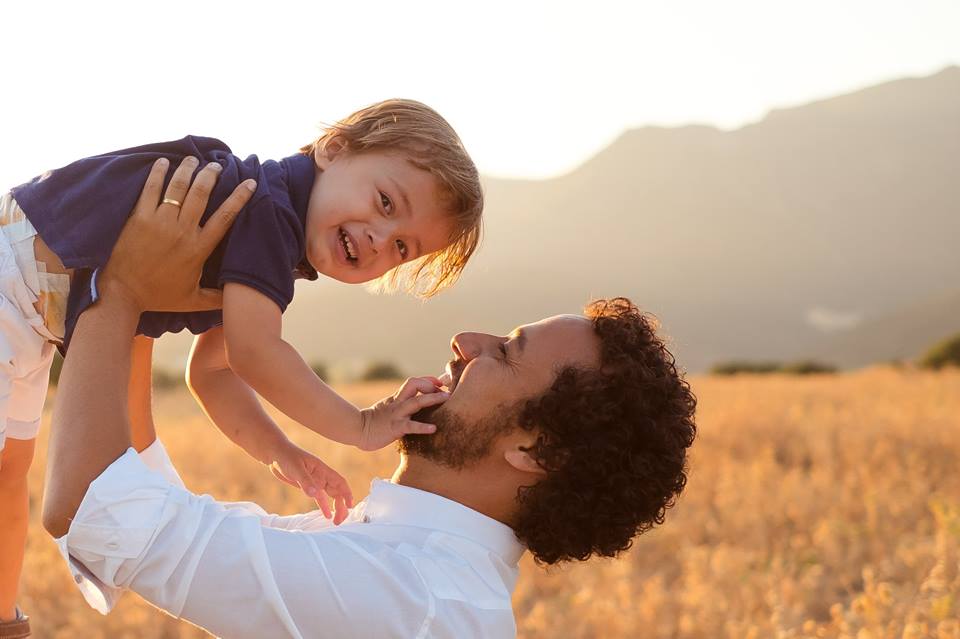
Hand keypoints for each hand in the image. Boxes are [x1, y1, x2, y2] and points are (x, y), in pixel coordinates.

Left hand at [100, 156, 256, 312]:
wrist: (122, 294)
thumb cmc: (159, 297)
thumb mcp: (193, 301)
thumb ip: (217, 298)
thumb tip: (238, 298)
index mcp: (198, 248)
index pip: (225, 217)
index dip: (239, 198)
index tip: (249, 183)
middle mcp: (182, 231)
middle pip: (201, 194)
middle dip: (210, 175)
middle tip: (216, 166)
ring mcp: (159, 222)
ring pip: (177, 187)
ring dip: (187, 169)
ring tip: (193, 159)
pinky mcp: (139, 218)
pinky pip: (150, 189)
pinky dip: (157, 173)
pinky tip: (163, 162)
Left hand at [269, 440, 352, 524]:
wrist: (276, 454)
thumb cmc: (287, 456)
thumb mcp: (296, 468)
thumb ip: (306, 481)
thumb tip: (315, 495)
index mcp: (322, 470)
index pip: (340, 482)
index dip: (347, 494)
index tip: (350, 505)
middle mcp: (321, 476)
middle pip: (337, 492)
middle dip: (341, 506)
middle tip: (339, 520)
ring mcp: (315, 482)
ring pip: (330, 496)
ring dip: (334, 507)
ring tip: (336, 521)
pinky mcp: (308, 486)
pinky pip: (319, 498)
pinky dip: (324, 506)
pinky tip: (326, 515)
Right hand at [357, 377, 448, 451]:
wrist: (356, 429)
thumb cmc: (374, 421)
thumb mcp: (388, 407)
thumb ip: (400, 404)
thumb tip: (415, 403)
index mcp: (397, 398)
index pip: (414, 382)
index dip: (428, 380)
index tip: (441, 382)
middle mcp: (398, 402)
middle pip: (415, 385)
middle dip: (431, 385)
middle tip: (447, 390)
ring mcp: (396, 414)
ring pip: (415, 401)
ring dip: (432, 399)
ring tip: (446, 398)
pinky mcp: (395, 427)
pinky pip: (411, 426)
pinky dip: (423, 426)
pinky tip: (433, 428)